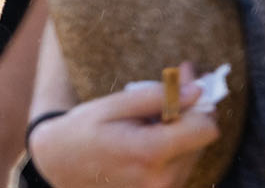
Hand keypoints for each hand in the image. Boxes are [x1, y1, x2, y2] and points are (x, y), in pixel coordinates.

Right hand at [27, 70, 219, 187]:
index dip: (199, 103)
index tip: (186, 86)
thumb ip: (160, 97)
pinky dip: (170, 152)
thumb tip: (197, 90)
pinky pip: (179, 169)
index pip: (206, 129)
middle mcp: (161, 181)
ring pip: (192, 155)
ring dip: (179, 135)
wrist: (57, 167)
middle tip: (165, 97)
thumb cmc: (83, 131)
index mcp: (150, 154)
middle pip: (201, 141)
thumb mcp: (116, 104)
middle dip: (188, 117)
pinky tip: (146, 143)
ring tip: (147, 126)